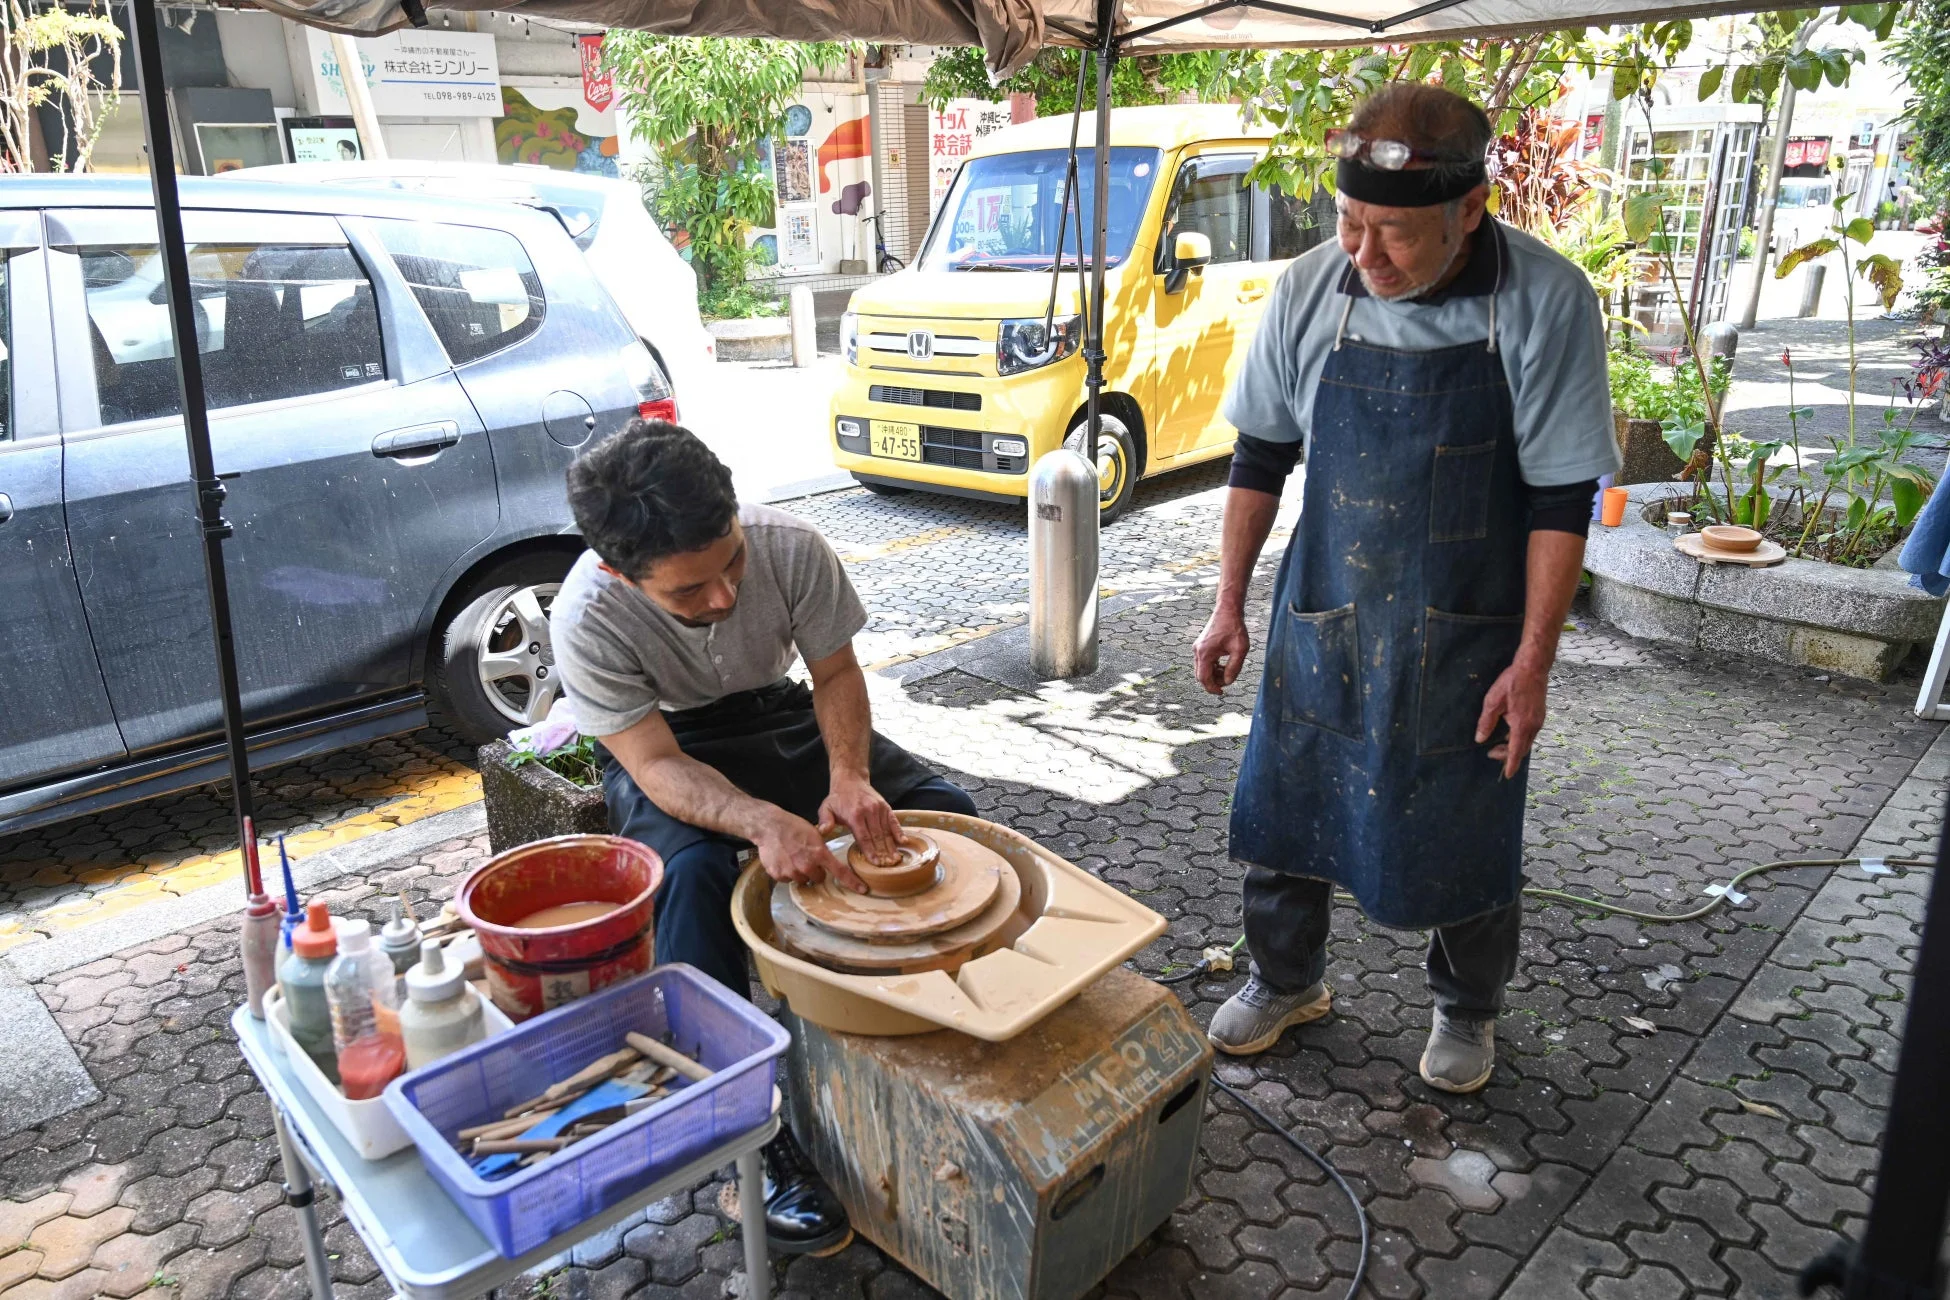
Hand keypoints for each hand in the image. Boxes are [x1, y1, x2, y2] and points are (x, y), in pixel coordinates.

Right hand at [753, 812, 864, 892]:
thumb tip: (830, 858)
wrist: (769, 826)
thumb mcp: (814, 833)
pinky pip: (787, 879)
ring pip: (802, 880)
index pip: (840, 872)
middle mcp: (807, 865)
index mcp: (819, 854)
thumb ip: (822, 849)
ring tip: (793, 857)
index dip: (852, 882)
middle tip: (807, 858)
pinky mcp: (778, 875)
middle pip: (818, 879)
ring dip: (800, 872)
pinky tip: (783, 859)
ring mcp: (792, 872)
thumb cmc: (792, 826)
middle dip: (815, 871)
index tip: (863, 890)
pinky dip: (786, 872)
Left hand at [818, 775, 903, 866]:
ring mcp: (879, 809)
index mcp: (854, 815)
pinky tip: (903, 842)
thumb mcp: (826, 808)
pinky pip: (893, 821)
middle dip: (883, 852)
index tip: (875, 863)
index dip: (870, 851)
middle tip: (888, 866)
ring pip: (886, 831)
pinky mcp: (885, 807)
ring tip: (896, 859)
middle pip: (877, 836)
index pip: (864, 837)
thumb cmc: (837, 798)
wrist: (850, 780)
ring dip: (891, 846)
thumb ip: (825, 821)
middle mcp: (869, 811)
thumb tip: (823, 831)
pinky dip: (899, 831)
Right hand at [1193, 605, 1251, 694]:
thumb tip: (1228, 682)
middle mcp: (1198, 651)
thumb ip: (1234, 667)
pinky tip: (1224, 665)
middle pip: (1200, 675)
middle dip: (1213, 682)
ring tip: (1228, 671)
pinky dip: (1212, 667)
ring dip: (1213, 674)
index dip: (1212, 688)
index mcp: (1205, 653)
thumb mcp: (1240, 649)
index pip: (1204, 678)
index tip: (1222, 693)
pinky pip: (1203, 662)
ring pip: (1202, 669)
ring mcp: (1197, 648)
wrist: (1228, 610)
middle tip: (1227, 682)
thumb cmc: (1235, 627)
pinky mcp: (1201, 645)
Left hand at [1476, 657, 1549, 779]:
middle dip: (1508, 755)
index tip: (1507, 775)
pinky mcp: (1540, 714)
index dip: (1510, 764)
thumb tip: (1480, 739)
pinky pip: (1530, 732)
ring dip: (1514, 745)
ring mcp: (1539, 720)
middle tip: (1491, 753)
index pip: (1516, 752)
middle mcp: (1533, 726)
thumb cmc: (1512, 682)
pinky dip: (1520, 737)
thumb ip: (1486, 722)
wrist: (1533, 667)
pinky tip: (1509, 731)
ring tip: (1499, 743)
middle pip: (1522, 749)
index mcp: (1522, 725)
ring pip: (1527, 741)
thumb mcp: (1493, 701)